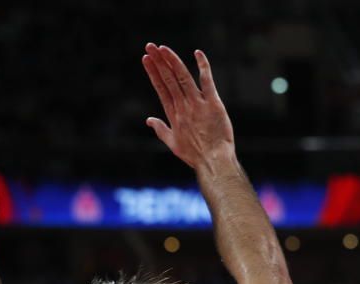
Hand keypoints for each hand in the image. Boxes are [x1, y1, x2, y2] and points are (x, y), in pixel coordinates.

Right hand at [142, 44, 234, 170]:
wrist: (214, 161)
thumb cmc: (195, 155)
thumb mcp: (173, 144)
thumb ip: (160, 129)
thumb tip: (148, 120)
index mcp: (173, 114)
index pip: (161, 88)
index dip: (153, 73)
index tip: (146, 59)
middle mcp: (183, 107)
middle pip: (168, 79)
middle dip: (158, 61)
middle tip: (150, 46)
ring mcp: (198, 104)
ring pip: (183, 77)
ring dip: (172, 61)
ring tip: (163, 48)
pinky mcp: (213, 104)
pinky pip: (207, 82)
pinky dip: (203, 67)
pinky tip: (198, 53)